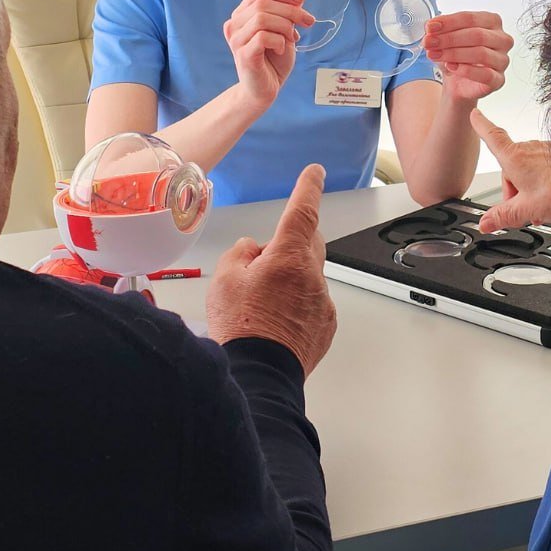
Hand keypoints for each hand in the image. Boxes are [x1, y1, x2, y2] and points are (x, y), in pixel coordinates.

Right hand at [206, 164, 336, 377]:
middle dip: (290, 242)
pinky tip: (274, 322)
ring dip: (290, 279)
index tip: (314, 173)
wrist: (258, 377)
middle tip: (263, 261)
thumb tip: (253, 249)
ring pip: (308, 275)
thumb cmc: (240, 329)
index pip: (303, 210)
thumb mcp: (224, 279)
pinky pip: (313, 302)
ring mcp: (322, 301)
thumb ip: (241, 253)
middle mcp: (312, 275)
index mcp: (288, 256)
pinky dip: (297, 304)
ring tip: (261, 306)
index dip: (308, 187)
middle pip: (308, 242)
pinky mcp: (325, 325)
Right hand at [223, 0, 315, 108]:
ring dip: (285, 26)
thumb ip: (288, 12)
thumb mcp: (285, 31)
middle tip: (308, 22)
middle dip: (290, 10)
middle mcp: (234, 25)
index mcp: (241, 15)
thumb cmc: (274, 60)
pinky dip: (279, 41)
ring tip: (291, 39)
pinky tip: (281, 50)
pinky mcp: (243, 54)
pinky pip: (263, 37)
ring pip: (262, 18)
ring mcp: (236, 40)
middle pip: (261, 3)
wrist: (265, 90)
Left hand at [423, 11, 512, 101]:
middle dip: (449, 38)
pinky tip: (451, 67)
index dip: (449, 22)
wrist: (457, 82)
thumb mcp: (445, 39)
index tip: (430, 27)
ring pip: (481, 53)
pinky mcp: (499, 79)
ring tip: (435, 55)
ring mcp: (502, 60)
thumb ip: (439, 30)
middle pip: (477, 35)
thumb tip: (431, 26)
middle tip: (429, 42)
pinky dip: (465, 70)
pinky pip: (485, 74)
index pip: (471, 18)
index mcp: (492, 22)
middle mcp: (501, 39)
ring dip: (453, 54)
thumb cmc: (456, 57)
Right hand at [470, 109, 550, 231]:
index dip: (480, 125)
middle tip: (525, 207)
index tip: (475, 115)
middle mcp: (529, 148)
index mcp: (514, 157)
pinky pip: (544, 167)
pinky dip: (544, 182)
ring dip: (529, 187)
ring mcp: (546, 150)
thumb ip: (502, 216)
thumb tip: (485, 223)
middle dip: (513, 188)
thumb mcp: (525, 209)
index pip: (491, 135)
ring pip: (528, 169)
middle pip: (510, 167)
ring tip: (543, 205)